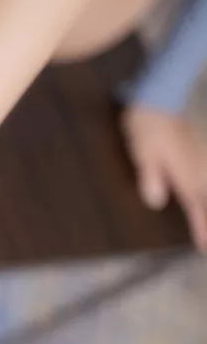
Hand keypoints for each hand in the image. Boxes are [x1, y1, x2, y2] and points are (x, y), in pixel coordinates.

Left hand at [122, 105, 206, 250]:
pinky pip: (205, 175)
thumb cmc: (147, 126)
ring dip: (204, 203)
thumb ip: (150, 177)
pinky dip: (202, 189)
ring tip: (202, 225)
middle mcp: (200, 169)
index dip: (201, 229)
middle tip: (205, 241)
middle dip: (206, 219)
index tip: (204, 248)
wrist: (160, 96)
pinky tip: (200, 190)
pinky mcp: (199, 150)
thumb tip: (156, 202)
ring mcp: (202, 159)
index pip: (197, 208)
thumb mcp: (143, 153)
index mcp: (186, 175)